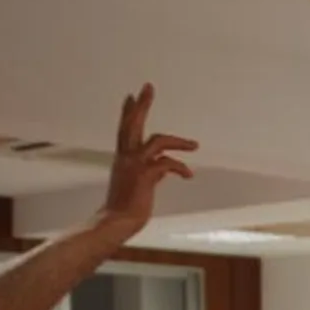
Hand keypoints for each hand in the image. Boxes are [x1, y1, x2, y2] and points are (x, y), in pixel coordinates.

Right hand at [96, 85, 196, 242]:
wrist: (115, 223)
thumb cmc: (125, 209)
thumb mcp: (138, 186)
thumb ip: (150, 173)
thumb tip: (164, 169)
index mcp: (122, 159)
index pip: (124, 130)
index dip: (129, 112)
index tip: (132, 96)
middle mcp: (126, 157)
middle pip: (132, 123)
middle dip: (142, 105)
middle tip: (148, 87)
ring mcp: (135, 165)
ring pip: (157, 140)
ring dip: (179, 141)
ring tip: (194, 145)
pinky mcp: (145, 176)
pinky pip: (167, 163)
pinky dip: (181, 167)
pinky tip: (189, 175)